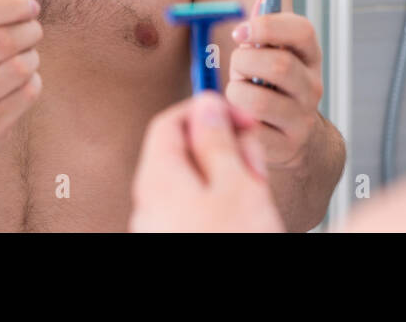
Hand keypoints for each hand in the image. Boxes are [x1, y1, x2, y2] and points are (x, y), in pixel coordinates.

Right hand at [0, 0, 42, 171]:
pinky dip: (33, 81)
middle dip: (30, 30)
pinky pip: (29, 92)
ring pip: (21, 67)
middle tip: (34, 29)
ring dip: (33, 56)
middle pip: (3, 41)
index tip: (31, 5)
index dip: (11, 5)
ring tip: (26, 58)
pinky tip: (21, 83)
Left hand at [130, 92, 284, 232]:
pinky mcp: (175, 243)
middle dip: (223, 150)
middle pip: (182, 153)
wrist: (227, 319)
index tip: (238, 116)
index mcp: (159, 178)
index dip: (207, 110)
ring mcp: (160, 228)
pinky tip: (246, 221)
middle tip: (254, 161)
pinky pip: (197, 213)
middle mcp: (150, 203)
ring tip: (255, 197)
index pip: (171, 121)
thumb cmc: (233, 245)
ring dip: (228, 180)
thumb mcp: (237, 185)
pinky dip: (222, 207)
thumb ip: (218, 140)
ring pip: (194, 185)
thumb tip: (207, 105)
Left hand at [227, 13, 323, 167]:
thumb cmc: (275, 89)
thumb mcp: (274, 55)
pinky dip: (236, 119)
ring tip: (238, 94)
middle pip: (279, 65)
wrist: (295, 140)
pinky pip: (251, 129)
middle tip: (236, 68)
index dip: (267, 26)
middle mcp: (312, 86)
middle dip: (244, 62)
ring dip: (237, 93)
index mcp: (309, 57)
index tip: (240, 32)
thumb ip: (265, 30)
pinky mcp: (287, 145)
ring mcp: (302, 118)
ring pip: (260, 100)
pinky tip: (237, 115)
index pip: (302, 31)